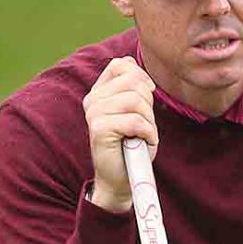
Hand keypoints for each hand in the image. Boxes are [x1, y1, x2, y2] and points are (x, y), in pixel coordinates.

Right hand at [82, 56, 157, 212]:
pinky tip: (142, 143)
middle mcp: (93, 100)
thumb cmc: (132, 145)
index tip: (145, 98)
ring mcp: (94, 113)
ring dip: (149, 121)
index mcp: (100, 92)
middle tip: (143, 124)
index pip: (122, 65)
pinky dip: (148, 134)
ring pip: (136, 101)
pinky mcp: (99, 129)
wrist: (122, 179)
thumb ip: (132, 87)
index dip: (141, 78)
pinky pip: (136, 121)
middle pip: (134, 81)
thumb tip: (131, 64)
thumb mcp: (136, 111)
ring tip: (142, 135)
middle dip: (148, 103)